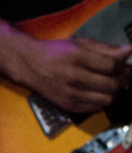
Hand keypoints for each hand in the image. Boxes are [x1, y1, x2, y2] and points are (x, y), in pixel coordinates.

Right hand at [16, 35, 131, 113]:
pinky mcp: (68, 106)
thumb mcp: (82, 43)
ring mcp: (71, 94)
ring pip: (106, 99)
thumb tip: (128, 51)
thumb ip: (105, 48)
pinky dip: (103, 102)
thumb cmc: (58, 52)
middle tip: (123, 76)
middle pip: (112, 85)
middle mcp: (74, 77)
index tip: (126, 66)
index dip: (124, 66)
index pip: (112, 66)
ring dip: (114, 93)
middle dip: (123, 81)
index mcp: (78, 57)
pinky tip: (101, 93)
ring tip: (113, 85)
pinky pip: (95, 108)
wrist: (32, 66)